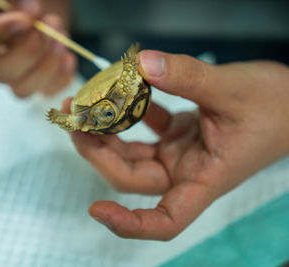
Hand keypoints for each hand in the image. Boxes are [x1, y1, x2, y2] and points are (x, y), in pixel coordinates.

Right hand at [0, 0, 75, 97]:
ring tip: (61, 35)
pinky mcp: (39, 78)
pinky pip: (47, 91)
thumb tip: (31, 14)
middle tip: (50, 23)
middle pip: (1, 74)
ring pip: (22, 90)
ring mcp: (16, 70)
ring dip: (47, 66)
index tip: (25, 19)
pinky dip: (61, 77)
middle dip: (30, 51)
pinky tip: (68, 55)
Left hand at [68, 50, 288, 239]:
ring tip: (85, 103)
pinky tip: (123, 91)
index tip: (95, 210)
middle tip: (75, 118)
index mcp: (203, 179)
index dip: (129, 224)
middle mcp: (186, 171)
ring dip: (106, 131)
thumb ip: (187, 77)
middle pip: (130, 174)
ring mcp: (180, 153)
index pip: (165, 220)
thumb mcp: (233, 89)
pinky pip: (147, 129)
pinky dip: (131, 112)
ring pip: (132, 153)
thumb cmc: (277, 106)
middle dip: (97, 150)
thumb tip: (143, 64)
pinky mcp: (179, 135)